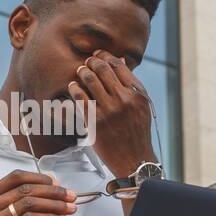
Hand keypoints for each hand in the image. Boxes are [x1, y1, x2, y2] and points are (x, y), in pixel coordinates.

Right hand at [0, 170, 76, 215]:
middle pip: (25, 189)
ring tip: (70, 208)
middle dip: (53, 191)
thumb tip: (51, 192)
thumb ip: (22, 208)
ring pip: (30, 203)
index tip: (57, 183)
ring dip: (55, 204)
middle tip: (71, 195)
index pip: (15, 178)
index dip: (39, 178)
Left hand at [68, 49, 156, 178]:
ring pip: (90, 80)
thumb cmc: (137, 133)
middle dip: (92, 61)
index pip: (119, 66)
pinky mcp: (94, 121)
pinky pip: (80, 98)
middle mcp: (123, 100)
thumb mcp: (143, 107)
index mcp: (137, 94)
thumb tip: (119, 61)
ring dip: (82, 72)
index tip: (99, 54)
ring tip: (80, 71)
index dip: (106, 56)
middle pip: (103, 69)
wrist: (134, 160)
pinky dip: (75, 89)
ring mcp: (108, 110)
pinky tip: (73, 87)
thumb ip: (132, 85)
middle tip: (87, 61)